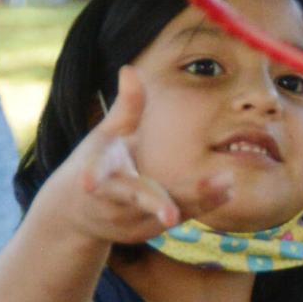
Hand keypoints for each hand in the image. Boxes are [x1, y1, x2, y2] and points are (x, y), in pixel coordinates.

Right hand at [45, 67, 232, 246]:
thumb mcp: (105, 136)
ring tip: (228, 183)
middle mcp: (111, 201)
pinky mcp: (144, 233)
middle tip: (196, 192)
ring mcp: (127, 221)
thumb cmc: (97, 164)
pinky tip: (229, 190)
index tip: (89, 184)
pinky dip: (203, 204)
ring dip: (199, 200)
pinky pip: (179, 216)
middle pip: (140, 198)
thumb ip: (124, 108)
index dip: (93, 177)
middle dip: (163, 200)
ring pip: (167, 210)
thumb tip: (130, 68)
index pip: (96, 173)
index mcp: (97, 173)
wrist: (73, 213)